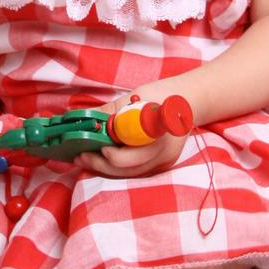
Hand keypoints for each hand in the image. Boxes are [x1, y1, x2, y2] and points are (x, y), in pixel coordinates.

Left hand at [76, 88, 190, 178]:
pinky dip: (118, 168)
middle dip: (100, 164)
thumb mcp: (135, 96)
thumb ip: (109, 111)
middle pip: (127, 168)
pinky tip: (102, 160)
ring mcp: (164, 162)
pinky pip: (136, 171)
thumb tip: (82, 119)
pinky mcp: (162, 166)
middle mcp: (164, 151)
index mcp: (158, 132)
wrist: (188, 101)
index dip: (111, 154)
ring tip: (85, 159)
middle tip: (79, 156)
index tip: (93, 147)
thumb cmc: (160, 95)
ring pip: (130, 174)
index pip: (133, 152)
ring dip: (106, 168)